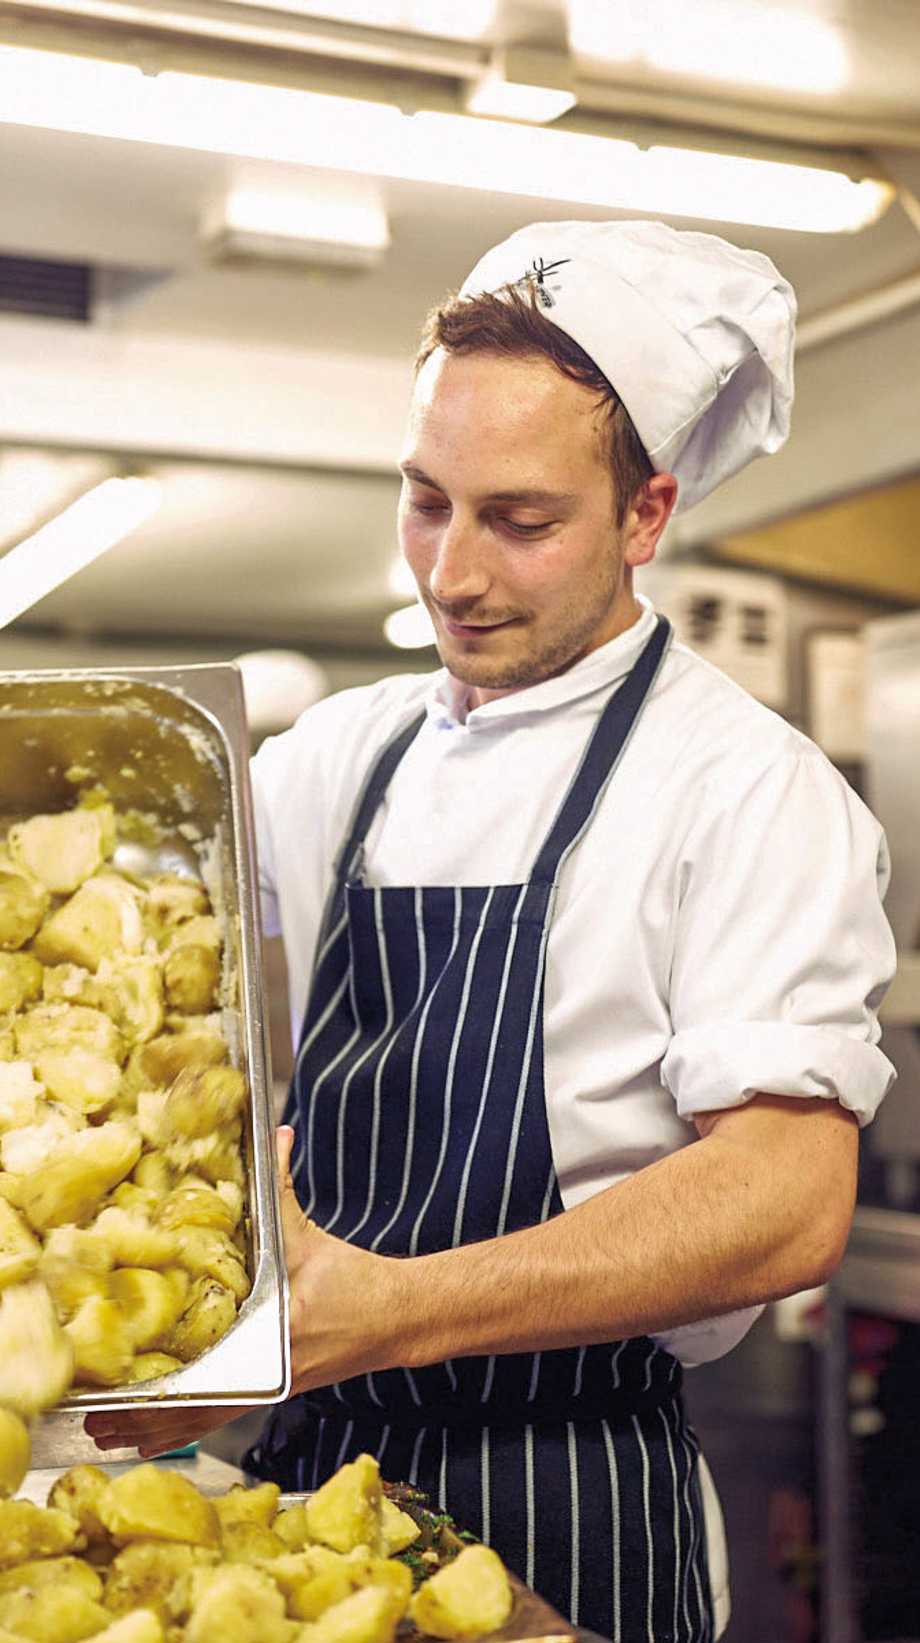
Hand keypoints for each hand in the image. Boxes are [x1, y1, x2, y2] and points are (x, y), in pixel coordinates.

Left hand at [86, 1128, 406, 1455]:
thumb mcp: (310, 1235)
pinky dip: (181, 1426)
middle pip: (192, 1405)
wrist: (397, 1317)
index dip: (163, 1381)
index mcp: (272, 1336)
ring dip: (153, 1428)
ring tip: (103, 1434)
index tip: (122, 1381)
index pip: (208, 1366)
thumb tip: (276, 1132)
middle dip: (141, 1414)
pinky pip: (217, 1417)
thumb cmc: (356, 1280)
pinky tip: (150, 1437)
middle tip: (91, 1416)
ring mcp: (267, 1387)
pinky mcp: (270, 1389)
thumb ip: (283, 1185)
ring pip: (200, 1420)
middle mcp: (266, 1371)